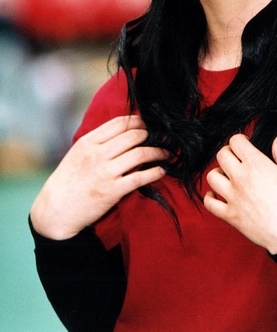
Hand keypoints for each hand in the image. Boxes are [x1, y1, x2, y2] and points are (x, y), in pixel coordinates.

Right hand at [30, 115, 167, 239]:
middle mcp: (97, 154)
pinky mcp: (112, 191)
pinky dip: (154, 172)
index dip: (138, 121)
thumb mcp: (78, 153)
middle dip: (151, 134)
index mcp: (88, 142)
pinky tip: (161, 170)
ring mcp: (105, 172)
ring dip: (157, 152)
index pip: (120, 123)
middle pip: (133, 136)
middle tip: (160, 137)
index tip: (148, 124)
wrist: (56, 210)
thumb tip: (125, 129)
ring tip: (165, 153)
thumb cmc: (69, 180)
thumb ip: (98, 140)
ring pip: (140, 154)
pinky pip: (140, 177)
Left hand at [204, 134, 276, 253]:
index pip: (235, 141)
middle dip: (228, 152)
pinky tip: (217, 195)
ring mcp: (232, 197)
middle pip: (221, 155)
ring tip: (227, 176)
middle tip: (237, 158)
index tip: (246, 144)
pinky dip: (210, 197)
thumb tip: (276, 140)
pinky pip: (210, 203)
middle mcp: (240, 178)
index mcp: (256, 165)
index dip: (240, 140)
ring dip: (218, 173)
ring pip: (212, 176)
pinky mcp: (230, 215)